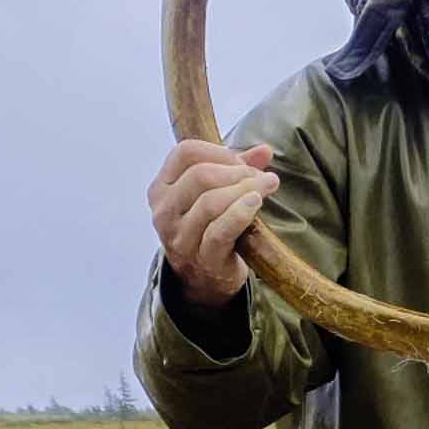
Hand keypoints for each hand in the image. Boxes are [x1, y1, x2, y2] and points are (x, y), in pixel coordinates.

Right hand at [148, 139, 277, 308]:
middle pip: (199, 176)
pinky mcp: (202, 258)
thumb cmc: (210, 227)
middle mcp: (164, 211)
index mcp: (162, 188)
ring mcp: (179, 237)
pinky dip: (240, 213)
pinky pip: (220, 231)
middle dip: (236, 172)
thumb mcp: (216, 193)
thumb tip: (265, 150)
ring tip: (267, 186)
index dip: (219, 151)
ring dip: (244, 189)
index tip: (243, 162)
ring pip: (210, 202)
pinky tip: (255, 202)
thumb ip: (239, 168)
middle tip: (261, 177)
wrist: (205, 278)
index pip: (185, 153)